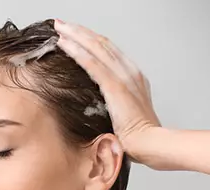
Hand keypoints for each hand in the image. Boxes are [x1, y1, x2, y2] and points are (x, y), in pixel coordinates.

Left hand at [54, 20, 163, 167]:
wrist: (150, 144)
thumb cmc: (137, 137)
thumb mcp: (124, 114)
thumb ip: (112, 105)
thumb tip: (97, 108)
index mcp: (132, 77)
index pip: (108, 51)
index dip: (90, 40)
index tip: (73, 34)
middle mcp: (129, 71)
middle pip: (101, 44)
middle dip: (79, 32)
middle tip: (61, 24)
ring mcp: (123, 77)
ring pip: (95, 48)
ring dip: (75, 36)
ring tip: (59, 28)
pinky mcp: (115, 86)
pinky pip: (92, 63)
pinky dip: (77, 51)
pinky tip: (64, 43)